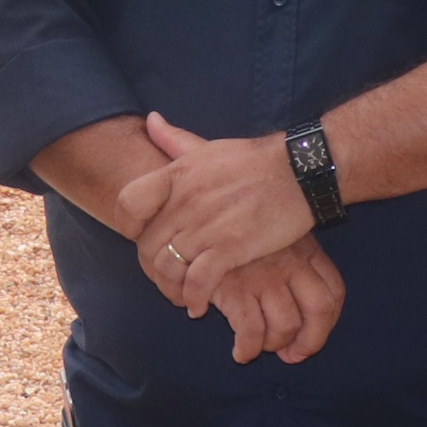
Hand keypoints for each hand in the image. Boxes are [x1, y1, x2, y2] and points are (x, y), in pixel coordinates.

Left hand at [132, 112, 317, 311]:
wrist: (298, 172)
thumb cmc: (254, 161)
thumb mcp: (208, 146)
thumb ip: (175, 140)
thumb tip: (150, 121)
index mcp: (177, 174)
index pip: (128, 202)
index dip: (127, 225)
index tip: (140, 235)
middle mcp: (186, 200)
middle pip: (147, 244)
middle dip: (152, 267)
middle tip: (165, 276)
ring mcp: (206, 225)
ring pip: (168, 267)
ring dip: (171, 287)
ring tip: (180, 294)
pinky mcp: (230, 248)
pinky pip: (198, 282)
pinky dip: (194, 298)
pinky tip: (198, 305)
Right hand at [214, 234, 344, 364]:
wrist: (198, 225)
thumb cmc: (238, 240)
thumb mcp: (275, 241)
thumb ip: (295, 270)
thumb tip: (299, 328)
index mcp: (305, 249)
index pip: (334, 291)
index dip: (327, 323)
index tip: (310, 337)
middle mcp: (290, 262)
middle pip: (319, 310)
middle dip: (310, 342)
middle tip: (292, 355)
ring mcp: (263, 276)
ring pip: (286, 327)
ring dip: (274, 345)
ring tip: (259, 345)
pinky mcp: (234, 289)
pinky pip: (251, 333)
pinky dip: (248, 350)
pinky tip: (240, 353)